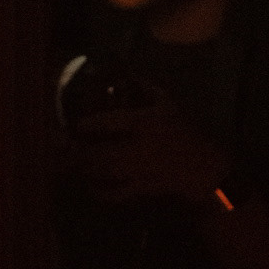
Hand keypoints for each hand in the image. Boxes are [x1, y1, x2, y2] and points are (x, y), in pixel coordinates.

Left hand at [72, 93, 227, 207]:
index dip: (88, 124)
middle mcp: (135, 148)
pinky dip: (99, 191)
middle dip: (79, 151)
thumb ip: (145, 87)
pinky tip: (90, 185)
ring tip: (73, 163)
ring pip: (102, 172)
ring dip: (85, 168)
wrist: (202, 165)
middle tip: (66, 147)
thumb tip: (126, 75)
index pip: (107, 123)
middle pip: (98, 152)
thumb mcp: (168, 103)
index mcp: (143, 124)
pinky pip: (114, 193)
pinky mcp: (139, 188)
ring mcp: (136, 171)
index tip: (77, 125)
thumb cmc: (184, 130)